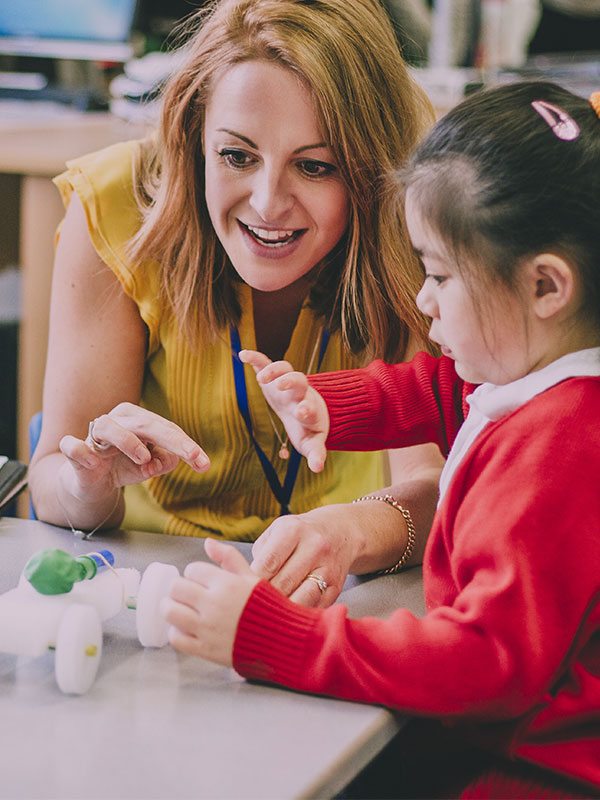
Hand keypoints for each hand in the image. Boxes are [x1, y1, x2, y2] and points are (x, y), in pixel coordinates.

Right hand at [58, 402, 209, 502]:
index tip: (204, 465)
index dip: (186, 446)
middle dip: (173, 441)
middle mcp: (117, 420)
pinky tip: (94, 462)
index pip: (166, 429)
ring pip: (109, 427)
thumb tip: (169, 460)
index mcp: (138, 419)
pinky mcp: (75, 451)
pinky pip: (74, 446)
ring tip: (144, 459)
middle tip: (193, 457)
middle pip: (146, 424)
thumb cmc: (123, 467)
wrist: (92, 483)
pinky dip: (82, 451)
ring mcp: (93, 434)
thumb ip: (162, 462)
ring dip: (129, 442)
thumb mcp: (149, 467)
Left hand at [163, 539, 259, 666]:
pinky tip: (187, 629)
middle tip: (186, 593)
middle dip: (178, 589)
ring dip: (172, 608)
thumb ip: (229, 557)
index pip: (192, 570)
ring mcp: (208, 628)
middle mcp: (214, 605)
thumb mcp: (252, 577)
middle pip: (175, 588)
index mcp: (226, 584)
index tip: (201, 580)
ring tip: (182, 609)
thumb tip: (208, 542)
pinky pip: (176, 638)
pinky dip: (177, 632)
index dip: (195, 573)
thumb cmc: (269, 607)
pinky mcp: (206, 649)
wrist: (283, 640)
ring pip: (170, 612)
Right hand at [239, 349, 328, 472]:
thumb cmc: (307, 428)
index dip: (306, 408)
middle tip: (281, 386)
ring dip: (274, 370)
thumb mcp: (311, 442)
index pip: (309, 406)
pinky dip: (255, 358)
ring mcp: (286, 382)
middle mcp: (299, 393)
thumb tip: (317, 469)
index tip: (302, 412)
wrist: (307, 409)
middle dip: (291, 381)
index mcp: (308, 410)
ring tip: (261, 378)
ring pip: (285, 368)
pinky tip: (243, 354)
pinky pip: (266, 363)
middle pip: (299, 380)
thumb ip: (316, 454)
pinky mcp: (274, 376)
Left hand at [250, 505, 356, 607]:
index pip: (267, 563)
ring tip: (269, 612)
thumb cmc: (298, 535)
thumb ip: (258, 555)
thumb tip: (241, 582)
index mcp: (293, 530)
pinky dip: (299, 614)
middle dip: (264, 597)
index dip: (251, 581)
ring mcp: (328, 568)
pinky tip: (288, 614)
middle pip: (283, 583)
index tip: (240, 591)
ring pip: (301, 598)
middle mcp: (314, 547)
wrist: (339, 531)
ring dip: (282, 609)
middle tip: (250, 605)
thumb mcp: (275, 532)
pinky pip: (315, 607)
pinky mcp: (337, 587)